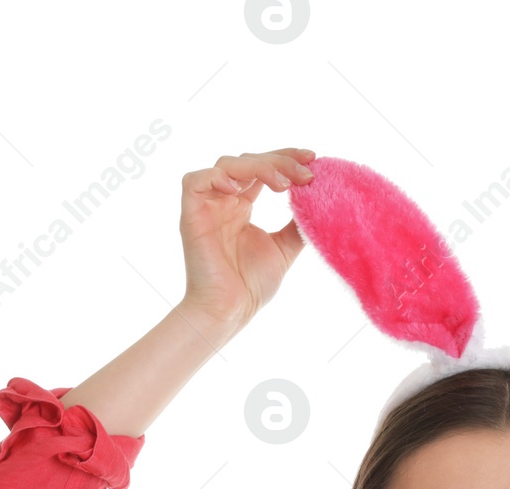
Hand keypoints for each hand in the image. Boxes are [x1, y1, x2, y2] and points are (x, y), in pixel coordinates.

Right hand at [178, 148, 314, 327]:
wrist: (229, 310)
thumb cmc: (250, 286)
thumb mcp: (284, 248)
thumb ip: (297, 224)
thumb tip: (318, 202)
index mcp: (241, 206)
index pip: (262, 169)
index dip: (286, 157)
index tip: (313, 159)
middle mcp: (223, 201)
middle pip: (248, 161)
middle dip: (280, 160)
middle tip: (307, 171)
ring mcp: (207, 206)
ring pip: (227, 164)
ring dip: (259, 167)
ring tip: (284, 184)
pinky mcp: (191, 213)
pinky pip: (195, 180)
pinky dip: (218, 178)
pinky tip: (241, 190)